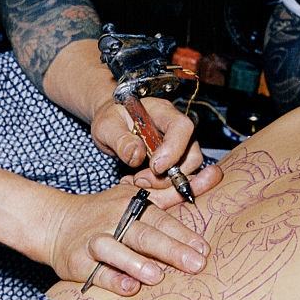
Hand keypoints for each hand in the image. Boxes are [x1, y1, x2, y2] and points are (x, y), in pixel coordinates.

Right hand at [41, 182, 209, 295]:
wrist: (56, 222)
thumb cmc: (107, 213)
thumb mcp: (136, 198)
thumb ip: (173, 193)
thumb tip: (215, 175)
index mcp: (131, 204)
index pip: (161, 218)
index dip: (182, 233)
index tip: (204, 248)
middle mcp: (113, 219)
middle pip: (144, 233)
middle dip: (171, 249)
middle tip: (196, 263)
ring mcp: (93, 239)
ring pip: (114, 249)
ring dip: (135, 262)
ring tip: (157, 276)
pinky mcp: (77, 261)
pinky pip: (94, 271)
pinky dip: (111, 279)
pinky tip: (128, 287)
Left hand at [91, 94, 207, 177]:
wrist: (112, 125)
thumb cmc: (111, 119)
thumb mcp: (107, 125)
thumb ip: (120, 139)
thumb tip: (137, 155)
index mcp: (163, 112)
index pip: (182, 127)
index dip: (173, 150)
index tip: (155, 167)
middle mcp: (176, 129)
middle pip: (192, 154)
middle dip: (170, 175)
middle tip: (141, 180)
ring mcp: (178, 147)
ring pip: (187, 170)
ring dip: (164, 183)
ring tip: (138, 181)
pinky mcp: (174, 162)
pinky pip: (177, 179)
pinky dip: (160, 187)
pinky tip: (140, 183)